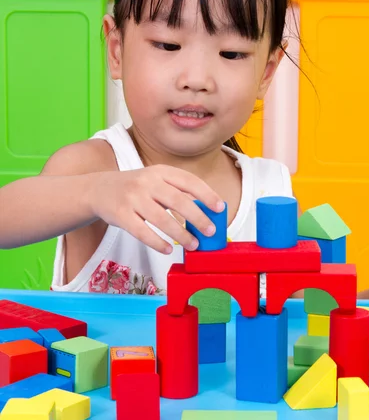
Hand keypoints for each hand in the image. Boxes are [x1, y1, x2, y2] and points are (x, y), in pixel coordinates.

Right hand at [89, 165, 224, 253]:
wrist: (98, 190)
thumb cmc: (135, 188)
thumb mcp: (155, 180)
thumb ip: (176, 192)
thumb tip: (205, 212)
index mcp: (160, 171)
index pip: (188, 181)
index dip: (207, 194)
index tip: (220, 208)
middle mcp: (147, 182)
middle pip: (178, 201)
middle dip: (198, 218)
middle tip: (210, 232)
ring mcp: (132, 198)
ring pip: (161, 219)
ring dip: (181, 234)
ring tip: (193, 245)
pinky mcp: (120, 215)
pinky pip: (142, 232)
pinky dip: (157, 242)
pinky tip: (168, 249)